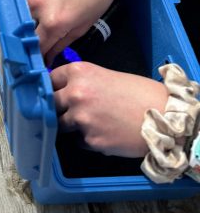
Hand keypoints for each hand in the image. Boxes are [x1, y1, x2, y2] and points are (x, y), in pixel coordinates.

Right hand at [21, 0, 122, 60]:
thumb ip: (61, 44)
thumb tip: (48, 57)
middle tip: (42, 41)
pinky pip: (20, 1)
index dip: (38, 57)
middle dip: (32, 41)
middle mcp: (37, 5)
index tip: (39, 61)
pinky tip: (41, 4)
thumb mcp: (83, 26)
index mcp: (55, 20)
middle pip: (25, 33)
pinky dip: (27, 7)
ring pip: (20, 17)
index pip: (37, 48)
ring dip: (28, 23)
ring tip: (43, 19)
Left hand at [51, 61, 167, 157]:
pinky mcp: (90, 140)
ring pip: (60, 124)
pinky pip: (78, 141)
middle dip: (57, 108)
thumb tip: (62, 90)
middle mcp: (75, 93)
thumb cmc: (139, 94)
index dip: (51, 87)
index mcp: (79, 72)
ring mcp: (81, 118)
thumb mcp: (105, 76)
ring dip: (71, 126)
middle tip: (69, 111)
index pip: (49, 79)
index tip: (52, 93)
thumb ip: (81, 82)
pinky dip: (87, 139)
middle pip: (50, 103)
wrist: (164, 118)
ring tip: (92, 123)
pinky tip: (104, 133)